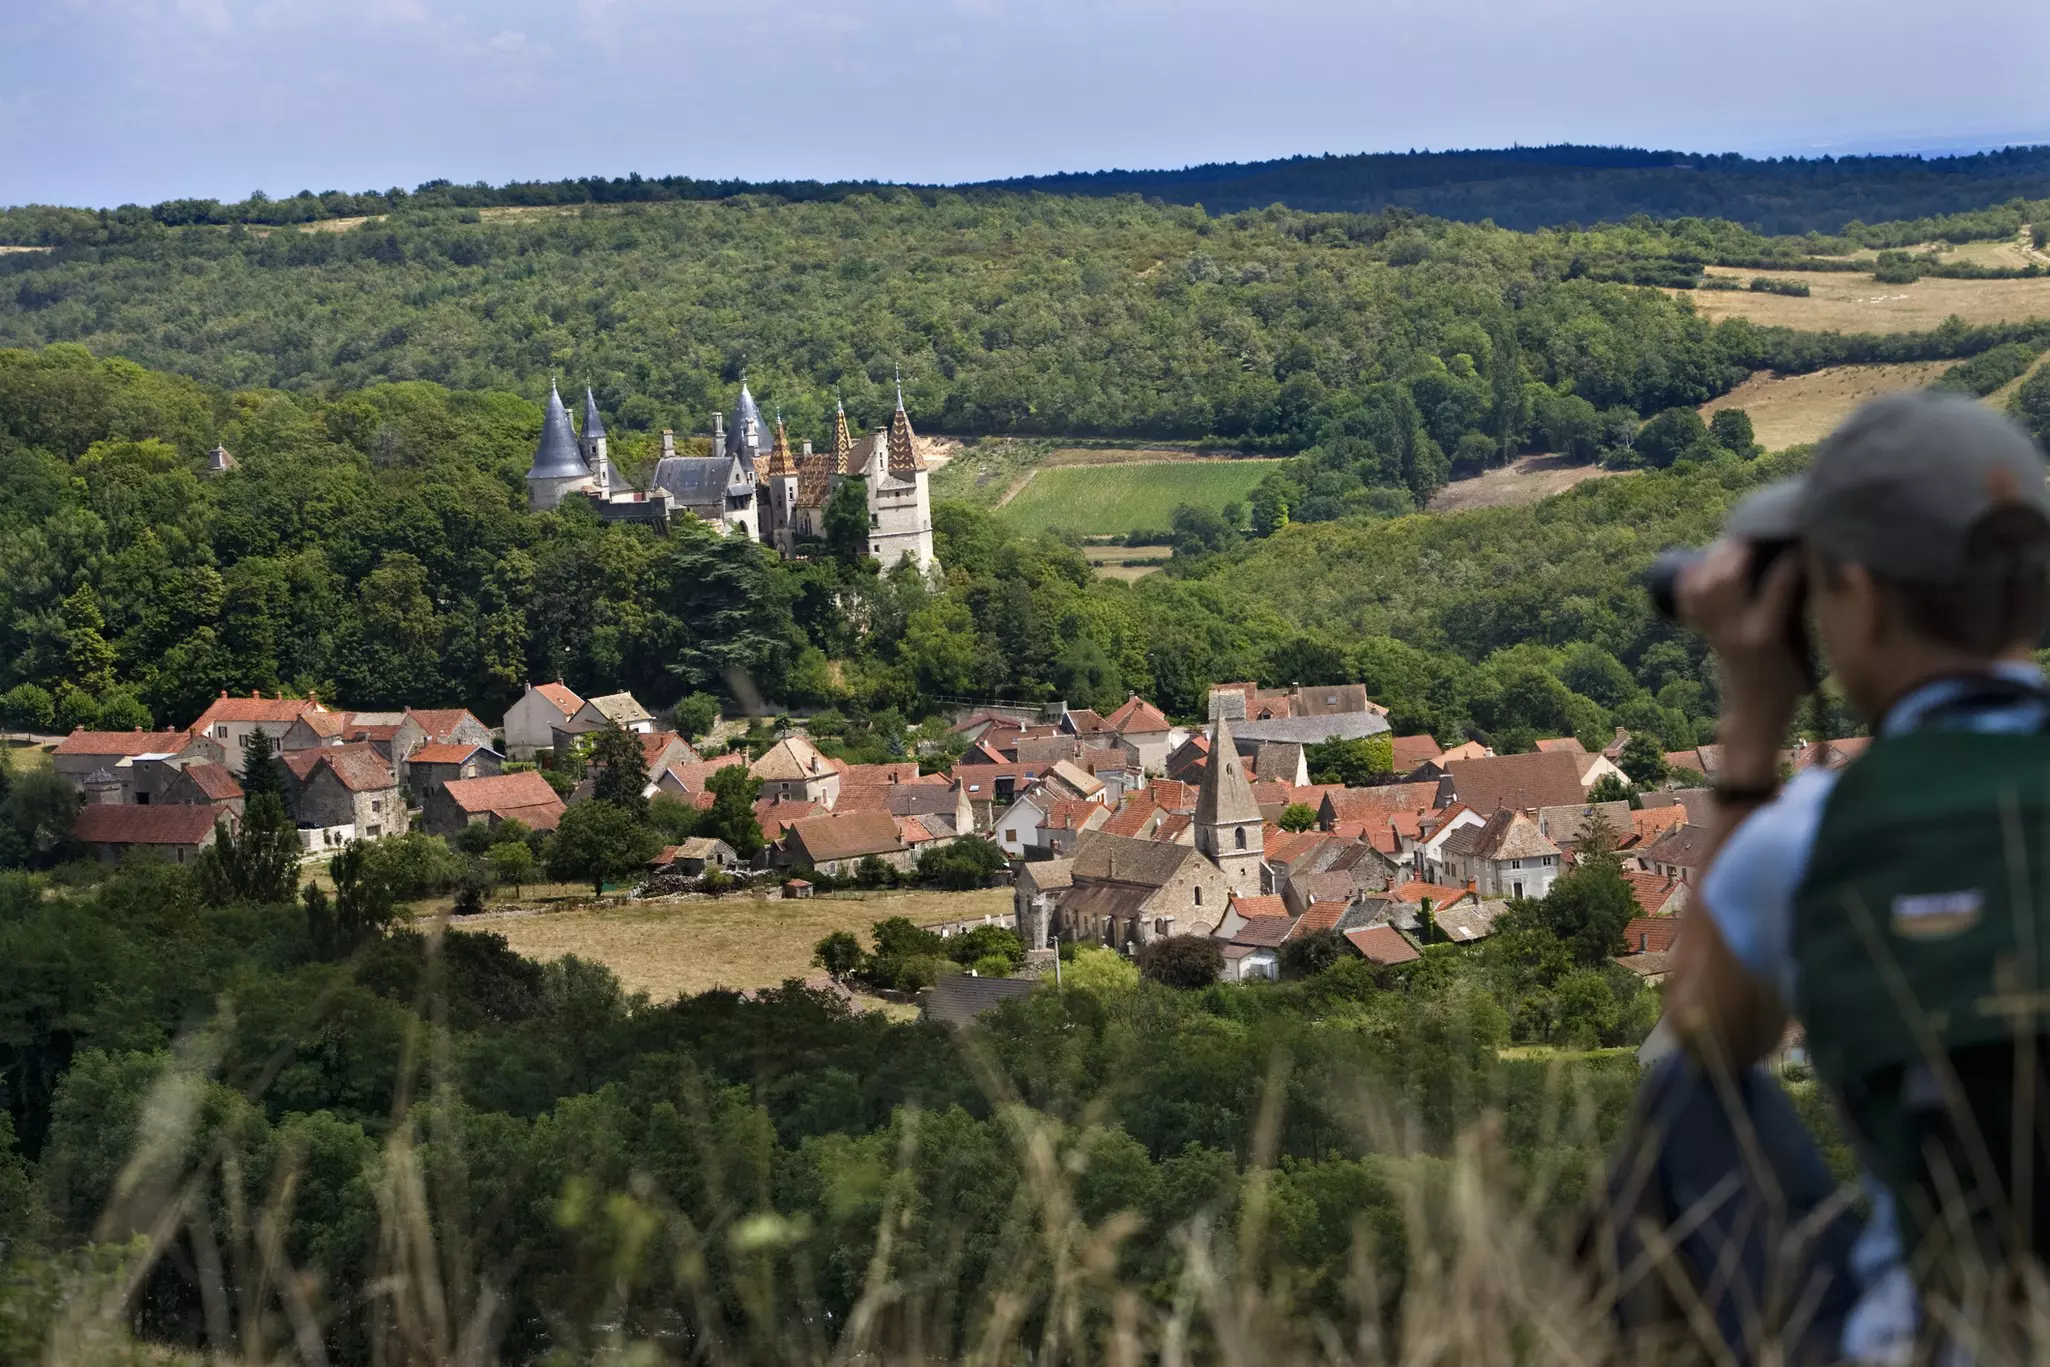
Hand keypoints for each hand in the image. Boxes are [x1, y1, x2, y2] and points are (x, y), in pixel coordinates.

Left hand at [1675, 540, 1806, 776]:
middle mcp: (1734, 629)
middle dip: (1742, 546)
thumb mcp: (1801, 649)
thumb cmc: (1786, 685)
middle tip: (1760, 527)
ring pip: (1706, 582)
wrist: (1752, 714)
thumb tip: (1805, 565)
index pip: (1778, 584)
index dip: (1792, 558)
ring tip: (1739, 539)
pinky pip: (1689, 597)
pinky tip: (1705, 563)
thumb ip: (1799, 610)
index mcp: (1765, 635)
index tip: (1804, 539)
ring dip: (1720, 555)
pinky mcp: (1704, 632)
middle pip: (1728, 576)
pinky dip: (1695, 577)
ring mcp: (1714, 630)